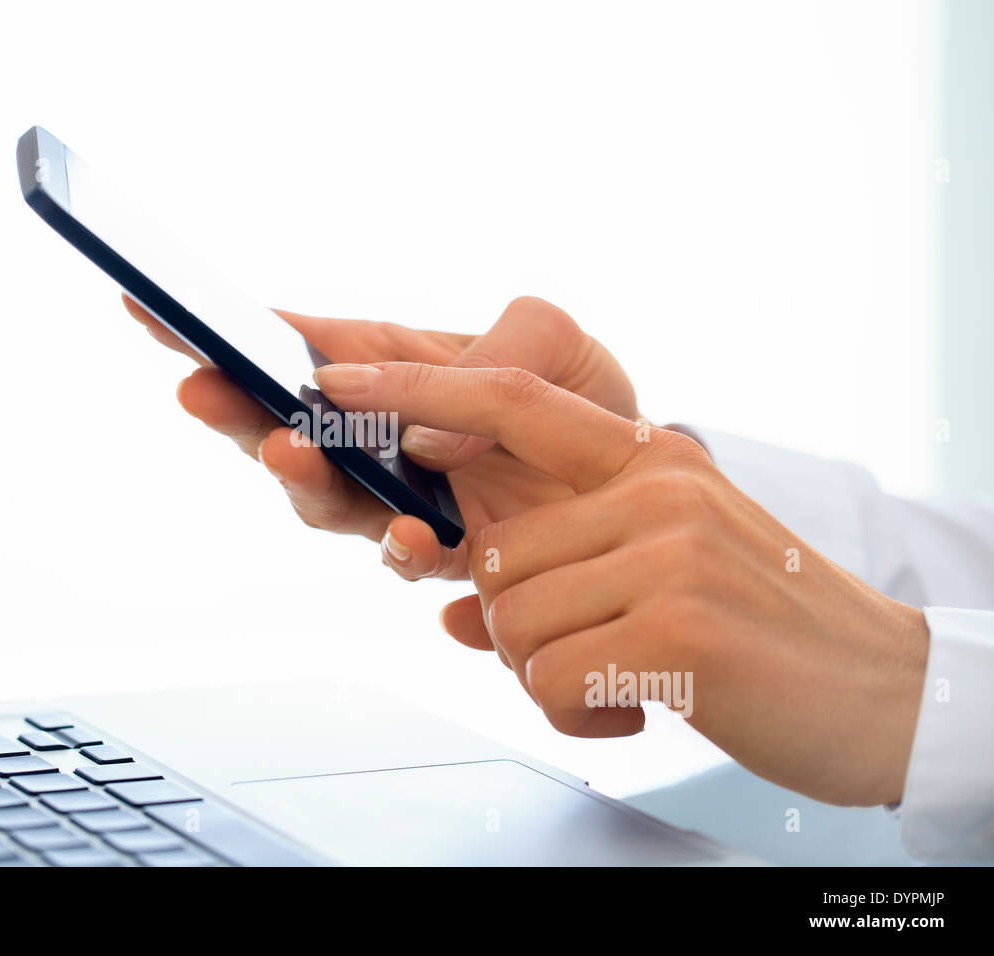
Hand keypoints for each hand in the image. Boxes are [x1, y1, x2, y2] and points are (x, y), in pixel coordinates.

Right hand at [124, 294, 638, 578]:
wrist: (637, 479)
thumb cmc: (579, 396)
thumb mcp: (551, 339)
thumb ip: (501, 351)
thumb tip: (431, 436)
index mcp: (383, 368)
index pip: (286, 347)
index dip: (214, 332)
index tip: (149, 305)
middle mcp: (373, 439)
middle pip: (277, 430)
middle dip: (233, 411)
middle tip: (204, 390)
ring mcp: (397, 501)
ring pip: (324, 501)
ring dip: (302, 480)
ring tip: (295, 452)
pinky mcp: (439, 555)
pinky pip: (403, 558)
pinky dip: (402, 550)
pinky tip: (418, 540)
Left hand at [311, 360, 929, 806]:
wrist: (884, 691)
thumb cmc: (760, 629)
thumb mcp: (673, 555)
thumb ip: (573, 552)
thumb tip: (451, 601)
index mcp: (650, 458)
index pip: (511, 395)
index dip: (415, 387)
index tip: (335, 380)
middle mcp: (656, 487)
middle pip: (491, 557)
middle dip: (515, 628)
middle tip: (591, 654)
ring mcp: (668, 550)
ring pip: (509, 619)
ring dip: (548, 676)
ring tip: (626, 680)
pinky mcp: (676, 625)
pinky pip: (545, 677)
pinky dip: (575, 714)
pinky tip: (638, 708)